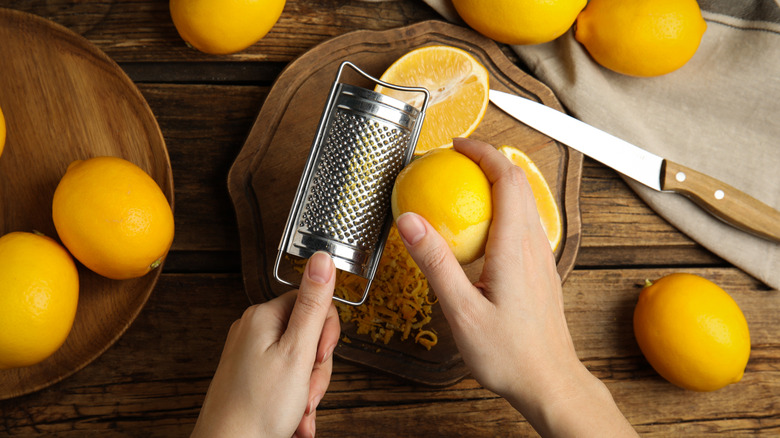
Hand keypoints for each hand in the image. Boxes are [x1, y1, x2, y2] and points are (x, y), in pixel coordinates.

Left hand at [192, 251, 340, 437]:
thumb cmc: (257, 408)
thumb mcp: (297, 352)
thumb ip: (313, 304)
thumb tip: (322, 257)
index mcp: (264, 317)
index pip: (313, 303)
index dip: (326, 334)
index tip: (320, 358)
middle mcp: (254, 331)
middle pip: (308, 336)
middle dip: (315, 369)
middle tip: (307, 391)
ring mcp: (250, 356)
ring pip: (300, 362)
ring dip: (307, 390)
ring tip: (298, 412)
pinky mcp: (250, 378)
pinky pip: (286, 380)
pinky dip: (294, 401)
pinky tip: (293, 421)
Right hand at [395, 138, 635, 435]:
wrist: (549, 381)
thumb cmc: (508, 353)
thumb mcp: (461, 310)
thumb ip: (435, 262)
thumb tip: (409, 221)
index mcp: (515, 246)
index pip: (507, 179)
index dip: (484, 152)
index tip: (458, 145)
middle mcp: (534, 245)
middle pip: (519, 184)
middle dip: (489, 160)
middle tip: (457, 159)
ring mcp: (542, 258)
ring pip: (525, 203)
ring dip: (498, 183)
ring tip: (466, 185)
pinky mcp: (541, 271)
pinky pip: (525, 224)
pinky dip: (503, 208)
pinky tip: (481, 229)